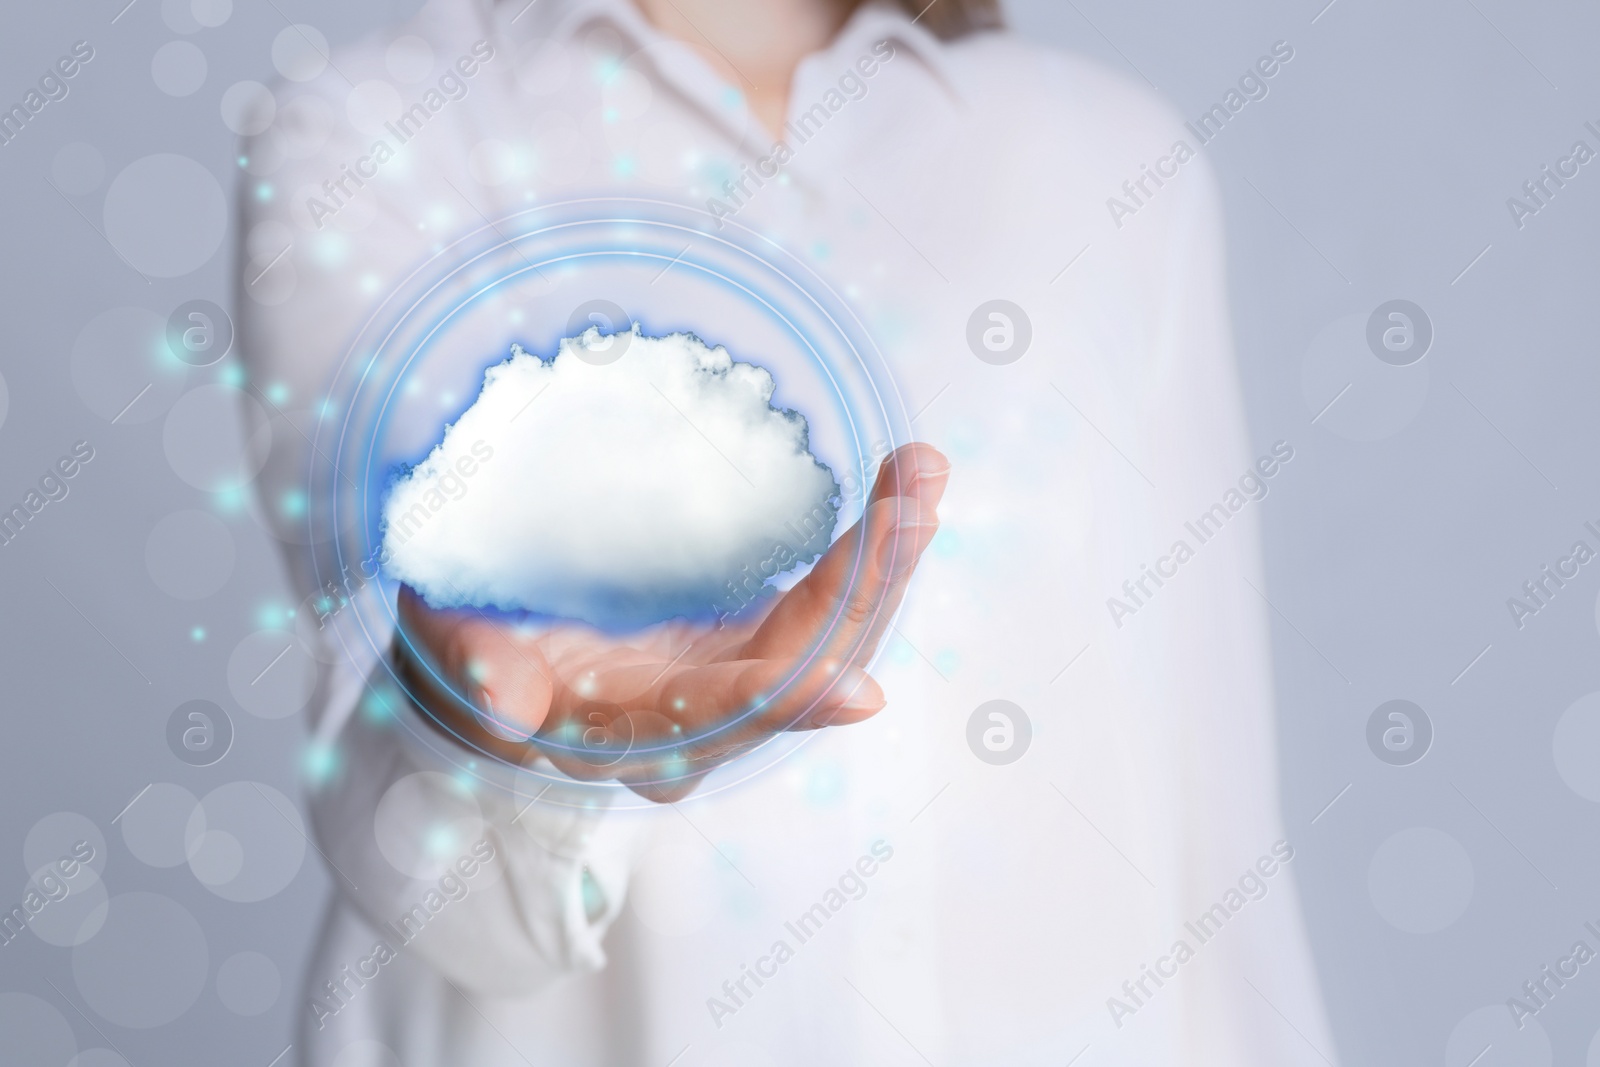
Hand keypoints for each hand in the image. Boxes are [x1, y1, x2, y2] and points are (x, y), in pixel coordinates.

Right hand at [393, 443, 949, 801]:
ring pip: (833, 636)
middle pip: (804, 671)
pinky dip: (867, 550)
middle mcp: (700, 720)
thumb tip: (507, 701)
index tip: (851, 686)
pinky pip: (827, 603)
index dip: (782, 705)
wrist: (494, 663)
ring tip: (922, 476)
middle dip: (864, 590)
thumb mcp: (454, 657)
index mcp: (625, 730)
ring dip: (883, 561)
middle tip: (912, 501)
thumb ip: (479, 677)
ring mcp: (735, 679)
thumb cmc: (466, 651)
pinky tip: (905, 489)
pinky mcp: (752, 641)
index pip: (715, 724)